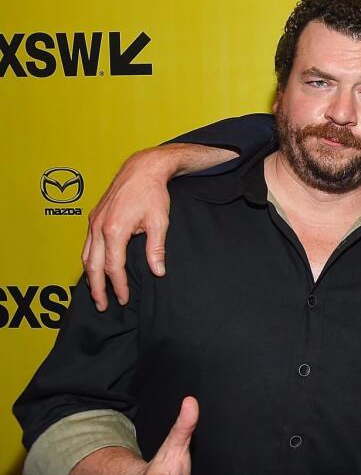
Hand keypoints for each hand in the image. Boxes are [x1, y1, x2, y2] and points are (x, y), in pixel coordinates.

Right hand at [84, 147, 176, 310]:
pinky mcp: (94, 217)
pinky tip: (95, 269)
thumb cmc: (152, 193)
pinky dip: (89, 260)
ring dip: (90, 276)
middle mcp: (98, 226)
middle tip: (103, 305)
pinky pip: (87, 245)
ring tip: (98, 293)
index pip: (113, 267)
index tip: (124, 298)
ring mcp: (93, 221)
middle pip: (93, 266)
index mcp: (114, 229)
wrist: (143, 169)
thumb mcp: (160, 222)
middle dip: (97, 288)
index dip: (118, 285)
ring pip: (86, 255)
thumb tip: (158, 272)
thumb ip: (156, 249)